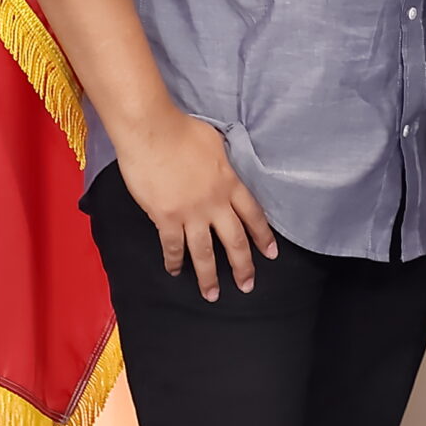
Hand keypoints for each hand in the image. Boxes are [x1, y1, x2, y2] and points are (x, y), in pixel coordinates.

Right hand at [119, 111, 277, 299]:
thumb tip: (225, 170)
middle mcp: (216, 203)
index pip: (253, 215)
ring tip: (213, 294)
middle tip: (247, 286)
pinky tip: (175, 271)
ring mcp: (191, 213)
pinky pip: (173, 246)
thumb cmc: (184, 131)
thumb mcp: (217, 144)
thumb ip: (225, 164)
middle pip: (234, 240)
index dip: (263, 236)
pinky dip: (174, 261)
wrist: (154, 133)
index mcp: (231, 183)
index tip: (271, 254)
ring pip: (205, 252)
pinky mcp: (166, 218)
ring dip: (209, 276)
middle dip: (243, 266)